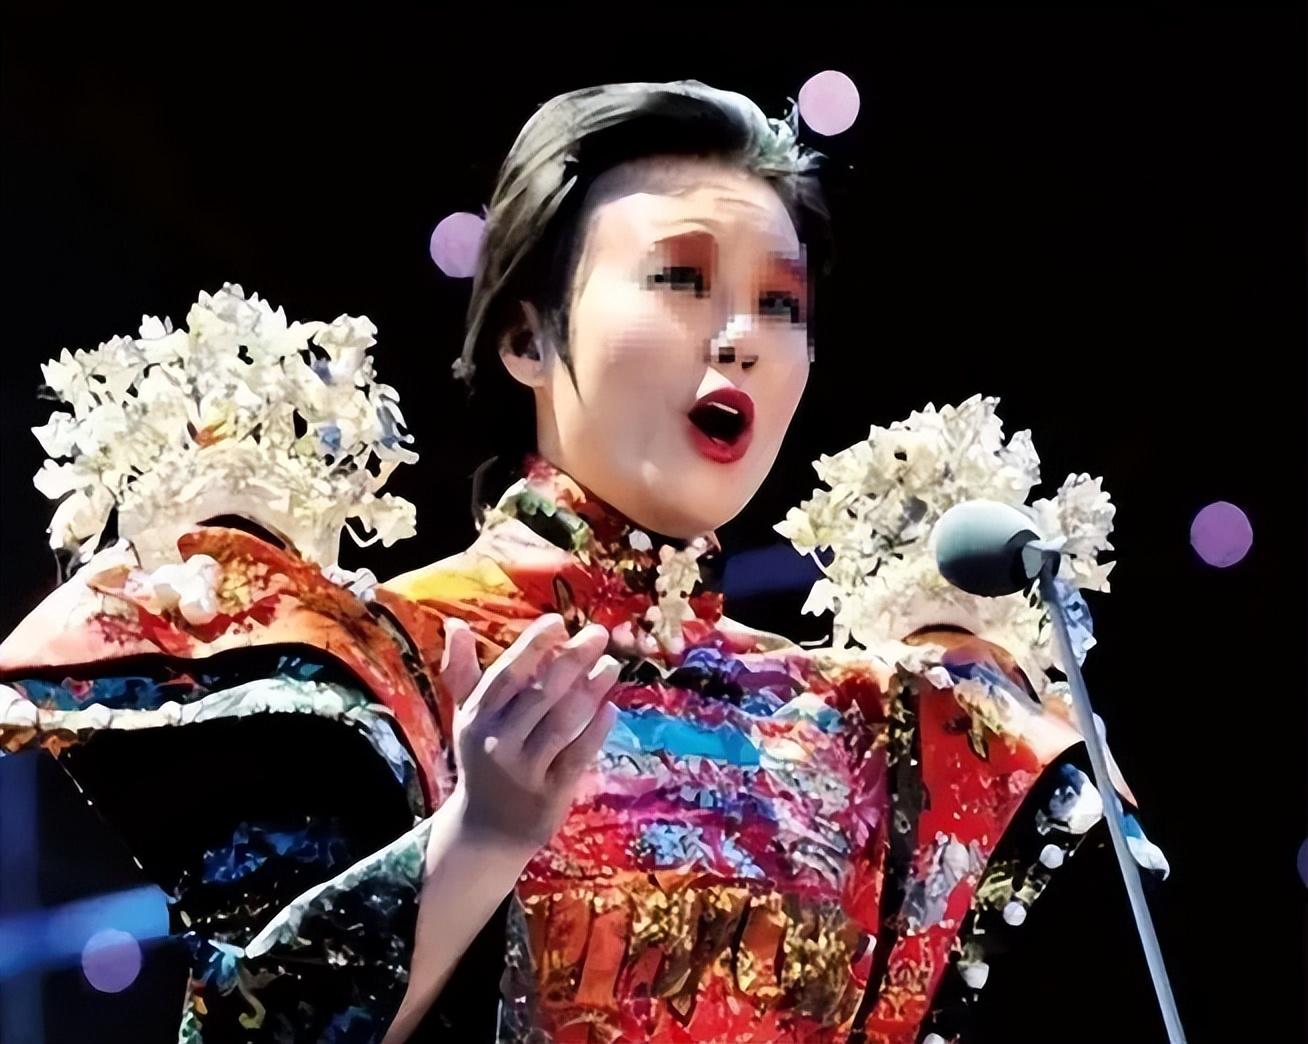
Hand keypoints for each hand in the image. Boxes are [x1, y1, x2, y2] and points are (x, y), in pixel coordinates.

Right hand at [439, 613, 619, 849]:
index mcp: (477, 718)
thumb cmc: (481, 760)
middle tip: (599, 634)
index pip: (507, 675)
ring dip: (590, 691)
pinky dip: (596, 730)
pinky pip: (577, 755)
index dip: (533, 646)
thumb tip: (455, 622)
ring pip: (562, 722)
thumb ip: (462, 671)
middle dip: (572, 660)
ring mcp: (524, 770)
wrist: (485, 832)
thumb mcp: (466, 717)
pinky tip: (611, 708)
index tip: (558, 621)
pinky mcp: (549, 794)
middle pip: (540, 694)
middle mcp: (497, 742)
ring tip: (612, 665)